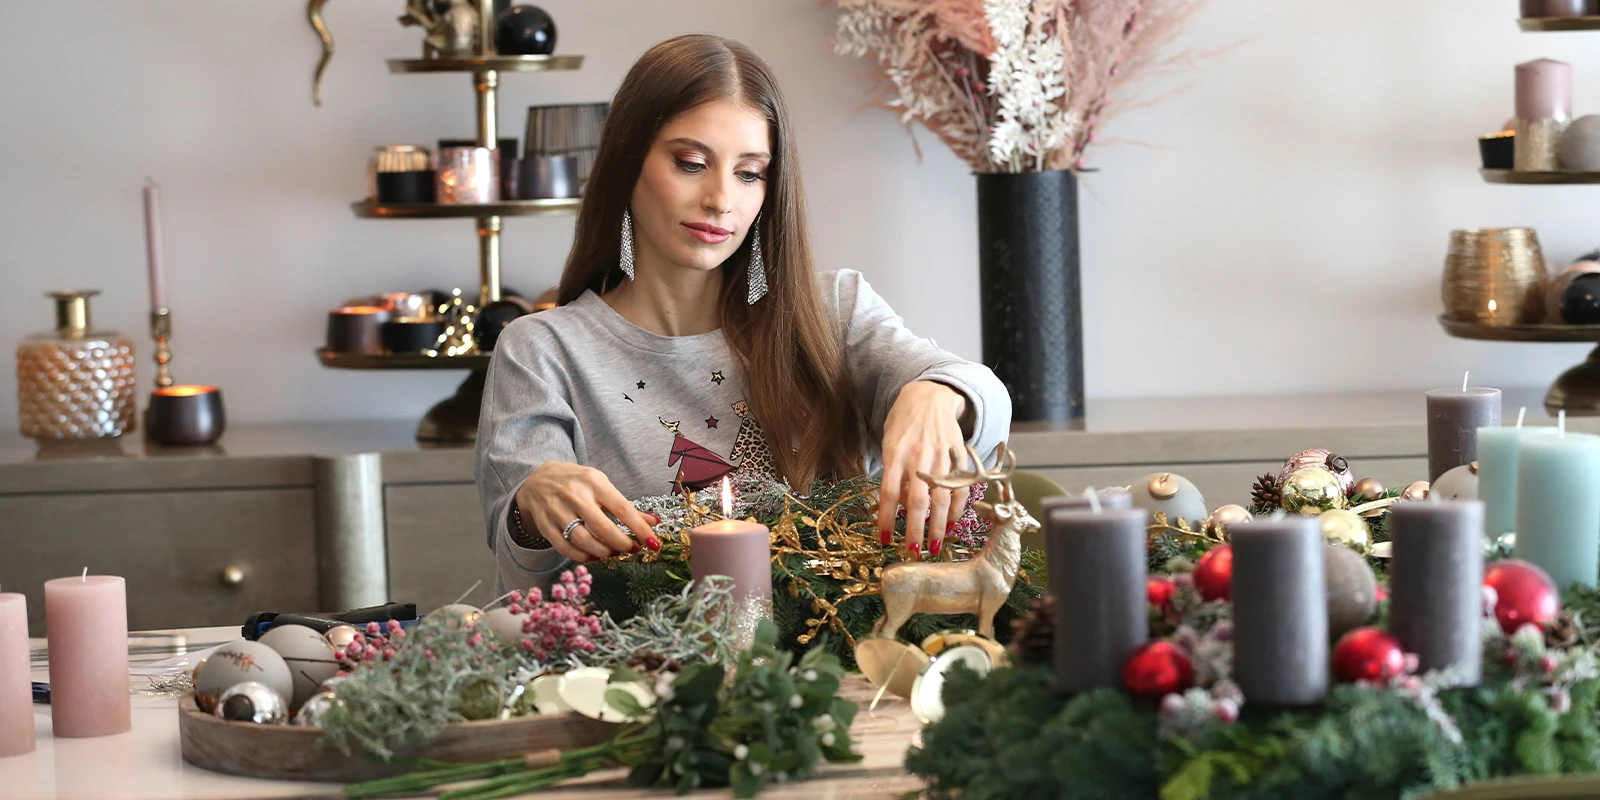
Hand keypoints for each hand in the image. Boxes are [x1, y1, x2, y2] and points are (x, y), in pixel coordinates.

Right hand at [515, 462, 659, 562]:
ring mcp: (557, 510)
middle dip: (622, 544)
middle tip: (631, 549)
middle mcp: (575, 495)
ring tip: (612, 552)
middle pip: (603, 529)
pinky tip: (593, 555)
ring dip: (603, 552)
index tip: (652, 543)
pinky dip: (582, 556)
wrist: (538, 478)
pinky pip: (565, 548)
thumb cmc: (577, 482)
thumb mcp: (602, 486)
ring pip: (584, 541)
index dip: (640, 529)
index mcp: (594, 482)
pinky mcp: (544, 524)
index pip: (622, 509)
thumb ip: (625, 506)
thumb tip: (653, 523)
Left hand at [875, 381, 969, 557]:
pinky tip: (951, 523)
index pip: (887, 493)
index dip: (885, 519)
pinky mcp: (959, 457)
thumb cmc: (902, 423)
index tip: (883, 540)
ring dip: (939, 526)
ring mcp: (941, 457)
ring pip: (941, 498)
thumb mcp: (889, 443)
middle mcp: (918, 457)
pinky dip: (957, 508)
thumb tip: (900, 506)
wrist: (930, 396)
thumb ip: (892, 473)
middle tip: (913, 552)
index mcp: (895, 453)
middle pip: (916, 500)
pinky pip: (961, 488)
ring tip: (935, 546)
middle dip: (915, 529)